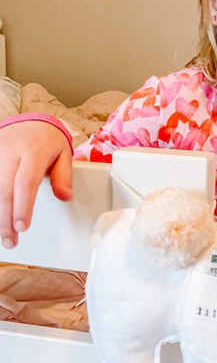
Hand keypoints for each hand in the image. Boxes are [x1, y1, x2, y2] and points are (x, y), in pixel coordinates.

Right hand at [0, 121, 72, 248]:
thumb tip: (65, 198)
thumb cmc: (48, 141)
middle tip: (10, 241)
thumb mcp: (64, 154)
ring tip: (3, 236)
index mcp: (33, 152)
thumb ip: (64, 177)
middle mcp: (9, 153)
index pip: (26, 183)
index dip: (23, 207)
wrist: (29, 121)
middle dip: (5, 219)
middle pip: (4, 191)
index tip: (22, 227)